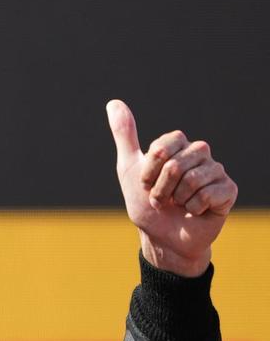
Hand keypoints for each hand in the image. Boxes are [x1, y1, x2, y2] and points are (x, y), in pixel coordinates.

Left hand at [108, 100, 236, 276]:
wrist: (161, 237)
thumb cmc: (146, 203)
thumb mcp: (129, 168)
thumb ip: (125, 135)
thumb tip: (113, 103)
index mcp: (178, 145)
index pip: (164, 146)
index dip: (150, 169)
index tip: (145, 183)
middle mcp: (199, 154)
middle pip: (177, 164)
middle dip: (161, 187)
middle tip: (161, 198)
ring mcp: (216, 171)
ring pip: (193, 179)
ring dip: (176, 199)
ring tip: (176, 206)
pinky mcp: (228, 190)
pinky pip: (209, 194)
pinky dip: (194, 208)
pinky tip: (194, 212)